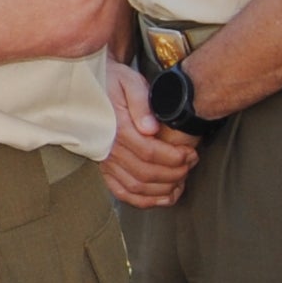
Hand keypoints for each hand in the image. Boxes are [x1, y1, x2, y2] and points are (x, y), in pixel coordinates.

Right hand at [101, 60, 198, 210]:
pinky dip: (143, 200)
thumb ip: (141, 103)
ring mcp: (105, 161)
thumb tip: (151, 128)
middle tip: (191, 163)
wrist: (90, 86)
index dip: (175, 157)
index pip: (150, 152)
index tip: (191, 152)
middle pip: (146, 173)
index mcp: (117, 128)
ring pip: (136, 187)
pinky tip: (162, 196)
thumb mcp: (130, 82)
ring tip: (181, 179)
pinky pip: (121, 192)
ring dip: (163, 189)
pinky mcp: (105, 168)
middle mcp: (109, 148)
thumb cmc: (114, 82)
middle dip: (175, 173)